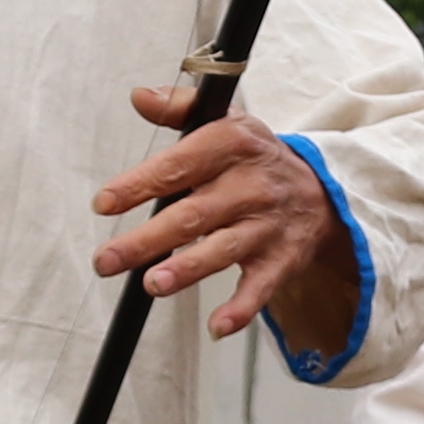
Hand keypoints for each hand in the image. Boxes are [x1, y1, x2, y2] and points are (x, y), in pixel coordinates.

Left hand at [95, 87, 353, 355]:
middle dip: (147, 239)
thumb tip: (139, 97)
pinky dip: (241, 309)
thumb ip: (179, 108)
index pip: (179, 165)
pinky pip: (260, 288)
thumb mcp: (224, 122)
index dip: (139, 184)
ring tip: (151, 284)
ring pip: (223, 250)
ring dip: (188, 269)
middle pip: (193, 215)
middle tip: (106, 260)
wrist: (320, 190)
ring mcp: (267, 225)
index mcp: (233, 144)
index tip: (103, 204)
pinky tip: (217, 326)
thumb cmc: (253, 158)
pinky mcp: (281, 261)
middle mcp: (251, 185)